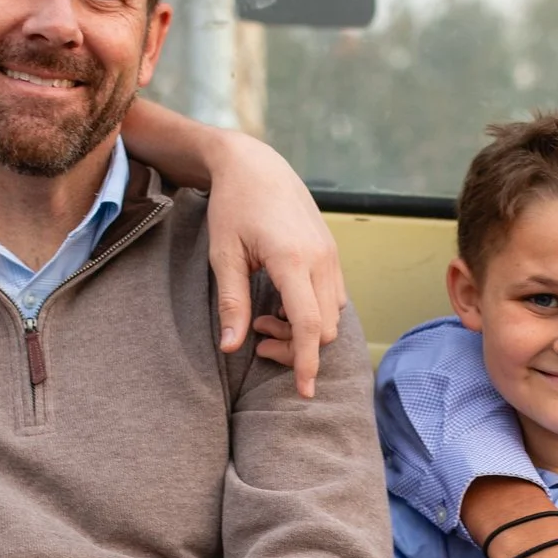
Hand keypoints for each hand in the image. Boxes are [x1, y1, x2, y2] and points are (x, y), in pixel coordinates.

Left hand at [199, 129, 343, 398]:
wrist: (257, 165)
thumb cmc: (234, 206)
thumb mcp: (223, 255)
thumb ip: (232, 302)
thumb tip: (231, 347)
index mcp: (293, 259)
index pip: (309, 325)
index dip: (307, 362)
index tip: (304, 392)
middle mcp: (321, 259)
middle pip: (325, 327)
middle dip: (297, 347)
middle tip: (258, 337)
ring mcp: (331, 255)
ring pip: (333, 315)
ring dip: (304, 330)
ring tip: (265, 320)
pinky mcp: (331, 253)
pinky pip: (333, 297)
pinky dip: (312, 313)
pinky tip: (282, 305)